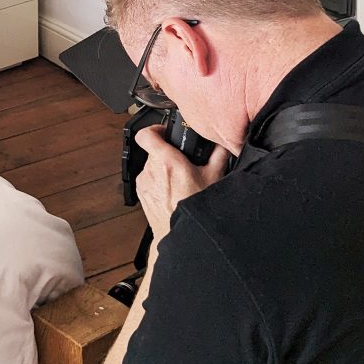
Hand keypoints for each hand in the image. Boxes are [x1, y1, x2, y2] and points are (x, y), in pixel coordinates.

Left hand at [134, 126, 228, 240]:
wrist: (180, 234)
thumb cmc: (195, 208)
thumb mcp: (214, 177)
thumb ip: (218, 154)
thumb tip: (223, 142)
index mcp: (167, 163)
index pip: (146, 134)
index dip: (155, 129)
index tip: (165, 132)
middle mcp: (151, 171)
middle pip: (154, 150)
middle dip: (167, 153)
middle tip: (182, 162)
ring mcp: (144, 182)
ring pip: (151, 165)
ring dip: (163, 168)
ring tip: (179, 180)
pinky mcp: (141, 193)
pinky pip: (148, 178)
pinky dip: (158, 180)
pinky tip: (172, 190)